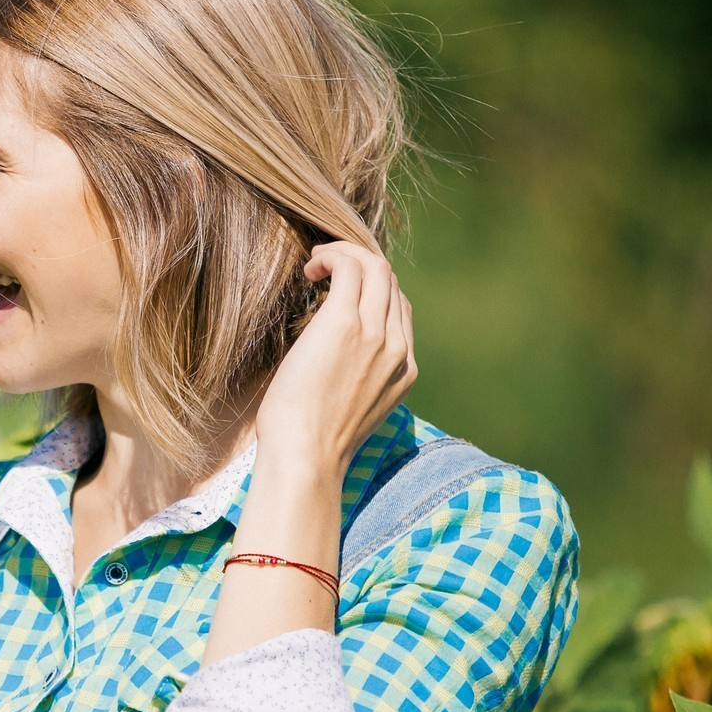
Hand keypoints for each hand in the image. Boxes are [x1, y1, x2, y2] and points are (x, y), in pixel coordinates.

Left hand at [254, 241, 416, 474]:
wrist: (307, 456)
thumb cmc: (312, 440)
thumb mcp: (352, 408)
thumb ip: (359, 378)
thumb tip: (334, 360)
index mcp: (404, 369)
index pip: (399, 308)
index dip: (371, 289)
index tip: (339, 287)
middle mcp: (398, 347)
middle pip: (391, 282)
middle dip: (359, 263)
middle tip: (325, 266)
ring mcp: (377, 334)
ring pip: (376, 267)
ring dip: (344, 254)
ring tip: (316, 262)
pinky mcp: (345, 323)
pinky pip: (350, 268)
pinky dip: (332, 256)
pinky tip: (310, 268)